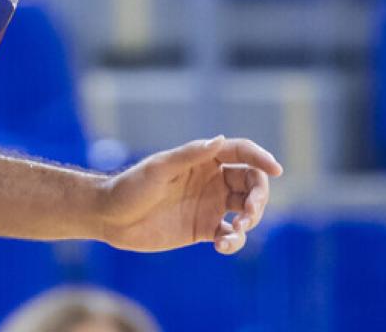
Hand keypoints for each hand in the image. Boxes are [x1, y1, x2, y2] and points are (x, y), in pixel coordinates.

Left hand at [94, 136, 284, 255]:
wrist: (110, 218)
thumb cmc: (130, 186)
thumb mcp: (159, 169)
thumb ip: (190, 155)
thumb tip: (220, 140)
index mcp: (203, 159)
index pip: (241, 153)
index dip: (261, 159)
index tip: (275, 170)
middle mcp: (212, 180)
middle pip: (251, 183)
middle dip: (258, 196)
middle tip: (248, 213)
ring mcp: (209, 206)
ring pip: (246, 210)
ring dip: (251, 219)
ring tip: (237, 230)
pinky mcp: (203, 230)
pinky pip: (230, 236)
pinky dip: (235, 242)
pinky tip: (222, 246)